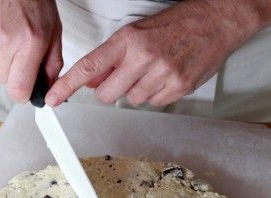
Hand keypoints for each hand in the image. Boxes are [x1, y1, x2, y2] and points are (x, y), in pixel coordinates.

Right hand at [0, 0, 62, 101]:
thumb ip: (53, 61)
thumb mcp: (54, 28)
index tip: (26, 92)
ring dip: (0, 55)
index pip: (19, 89)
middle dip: (12, 72)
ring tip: (9, 32)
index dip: (22, 94)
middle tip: (20, 54)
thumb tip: (49, 84)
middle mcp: (6, 39)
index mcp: (30, 41)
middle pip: (3, 79)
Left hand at [45, 1, 244, 106]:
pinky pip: (155, 103)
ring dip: (138, 90)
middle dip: (111, 91)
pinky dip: (157, 94)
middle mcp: (144, 58)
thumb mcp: (138, 32)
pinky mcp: (179, 88)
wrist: (216, 21)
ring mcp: (162, 75)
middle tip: (124, 77)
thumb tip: (92, 80)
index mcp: (129, 40)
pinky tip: (167, 76)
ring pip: (133, 100)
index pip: (89, 67)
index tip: (54, 97)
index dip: (67, 86)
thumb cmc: (178, 23)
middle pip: (108, 95)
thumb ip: (113, 58)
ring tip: (154, 70)